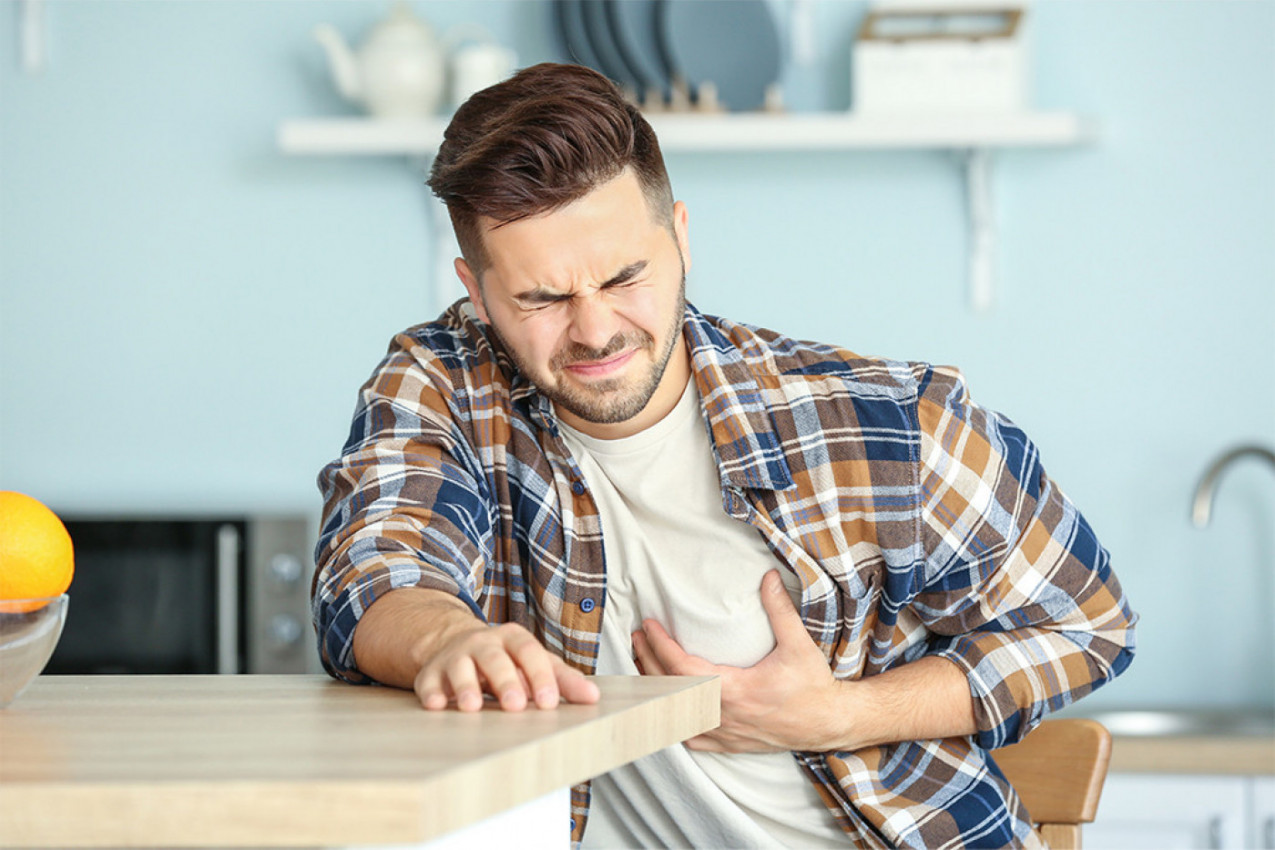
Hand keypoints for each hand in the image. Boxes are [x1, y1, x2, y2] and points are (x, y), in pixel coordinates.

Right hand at [414, 621, 599, 712]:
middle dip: (504, 681)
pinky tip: (437, 705)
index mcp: (513, 639)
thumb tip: (593, 698)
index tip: (549, 702)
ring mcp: (455, 656)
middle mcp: (483, 643)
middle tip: (515, 706)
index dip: (539, 676)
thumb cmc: (507, 660)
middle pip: (494, 657)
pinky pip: (429, 680)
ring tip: (473, 707)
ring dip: (466, 686)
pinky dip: (432, 692)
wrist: (456, 644)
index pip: (529, 652)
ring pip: (460, 667)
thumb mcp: (535, 664)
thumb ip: (563, 680)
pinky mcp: (432, 672)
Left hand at [631, 570, 845, 752]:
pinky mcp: (730, 743)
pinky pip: (692, 739)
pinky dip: (673, 722)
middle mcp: (725, 714)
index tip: (648, 626)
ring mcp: (726, 732)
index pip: (683, 668)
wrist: (830, 722)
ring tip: (641, 665)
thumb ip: (780, 610)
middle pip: (671, 689)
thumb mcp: (799, 644)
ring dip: (656, 690)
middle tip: (637, 637)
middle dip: (649, 661)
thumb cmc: (814, 685)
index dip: (660, 646)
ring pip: (677, 714)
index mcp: (735, 690)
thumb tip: (768, 577)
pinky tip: (662, 709)